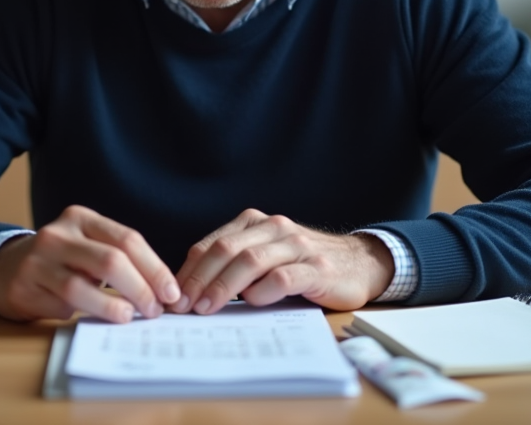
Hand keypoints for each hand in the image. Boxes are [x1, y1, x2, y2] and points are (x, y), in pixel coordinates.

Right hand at [0, 205, 180, 322]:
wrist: (5, 267)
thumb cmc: (60, 259)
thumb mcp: (87, 245)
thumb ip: (118, 258)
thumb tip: (161, 290)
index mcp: (81, 218)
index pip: (127, 240)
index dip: (154, 268)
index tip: (171, 292)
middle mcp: (58, 234)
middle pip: (110, 260)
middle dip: (140, 288)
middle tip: (155, 310)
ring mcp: (37, 260)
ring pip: (82, 286)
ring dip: (112, 306)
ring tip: (129, 317)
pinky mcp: (24, 287)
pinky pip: (60, 305)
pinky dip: (82, 315)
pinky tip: (94, 319)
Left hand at [170, 209, 393, 315]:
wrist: (358, 263)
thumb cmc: (303, 265)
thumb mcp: (266, 256)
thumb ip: (235, 265)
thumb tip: (191, 292)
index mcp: (255, 223)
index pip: (211, 244)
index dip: (188, 270)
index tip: (172, 295)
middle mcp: (274, 228)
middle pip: (226, 250)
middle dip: (199, 279)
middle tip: (183, 305)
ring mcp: (297, 246)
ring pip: (250, 261)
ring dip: (224, 286)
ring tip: (207, 307)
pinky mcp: (318, 268)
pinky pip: (284, 276)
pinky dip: (263, 290)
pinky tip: (253, 302)